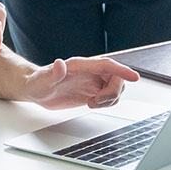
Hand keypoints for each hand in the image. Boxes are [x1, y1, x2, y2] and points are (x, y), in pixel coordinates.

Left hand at [22, 57, 138, 110]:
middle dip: (112, 92)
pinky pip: (110, 96)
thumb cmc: (37, 82)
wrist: (35, 89)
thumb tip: (59, 64)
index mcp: (81, 65)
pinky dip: (106, 103)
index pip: (107, 65)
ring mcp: (93, 81)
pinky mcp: (93, 91)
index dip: (122, 70)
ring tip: (92, 103)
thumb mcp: (42, 80)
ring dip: (110, 99)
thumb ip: (52, 73)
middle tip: (96, 102)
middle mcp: (90, 72)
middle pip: (116, 78)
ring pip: (116, 87)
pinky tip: (92, 105)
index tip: (134, 77)